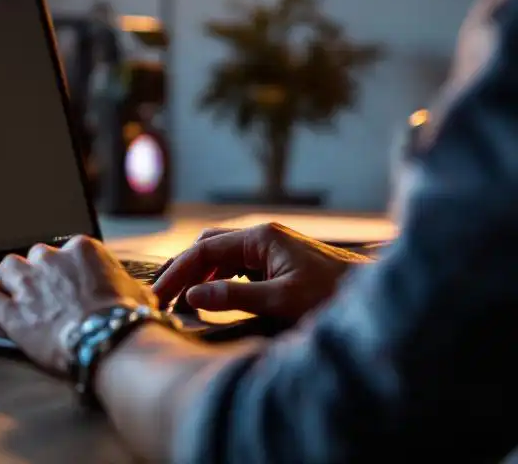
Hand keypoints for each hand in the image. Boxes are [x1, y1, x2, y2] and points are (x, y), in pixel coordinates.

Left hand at [0, 236, 156, 373]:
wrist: (109, 340)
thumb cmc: (126, 319)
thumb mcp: (137, 293)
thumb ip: (125, 285)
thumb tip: (134, 292)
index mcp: (82, 250)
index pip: (67, 251)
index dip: (63, 267)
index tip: (63, 279)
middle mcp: (52, 261)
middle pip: (34, 257)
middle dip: (34, 271)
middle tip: (34, 287)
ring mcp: (29, 285)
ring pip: (5, 270)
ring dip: (0, 280)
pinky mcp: (12, 312)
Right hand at [152, 223, 369, 321]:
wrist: (378, 299)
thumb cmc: (335, 297)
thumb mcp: (282, 300)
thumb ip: (234, 297)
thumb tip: (192, 296)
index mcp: (261, 237)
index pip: (203, 249)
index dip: (177, 273)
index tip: (159, 297)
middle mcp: (263, 236)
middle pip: (209, 246)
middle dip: (184, 270)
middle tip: (164, 297)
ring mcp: (273, 249)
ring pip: (223, 256)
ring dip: (201, 276)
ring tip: (183, 301)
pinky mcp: (280, 263)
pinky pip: (239, 266)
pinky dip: (220, 280)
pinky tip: (214, 298)